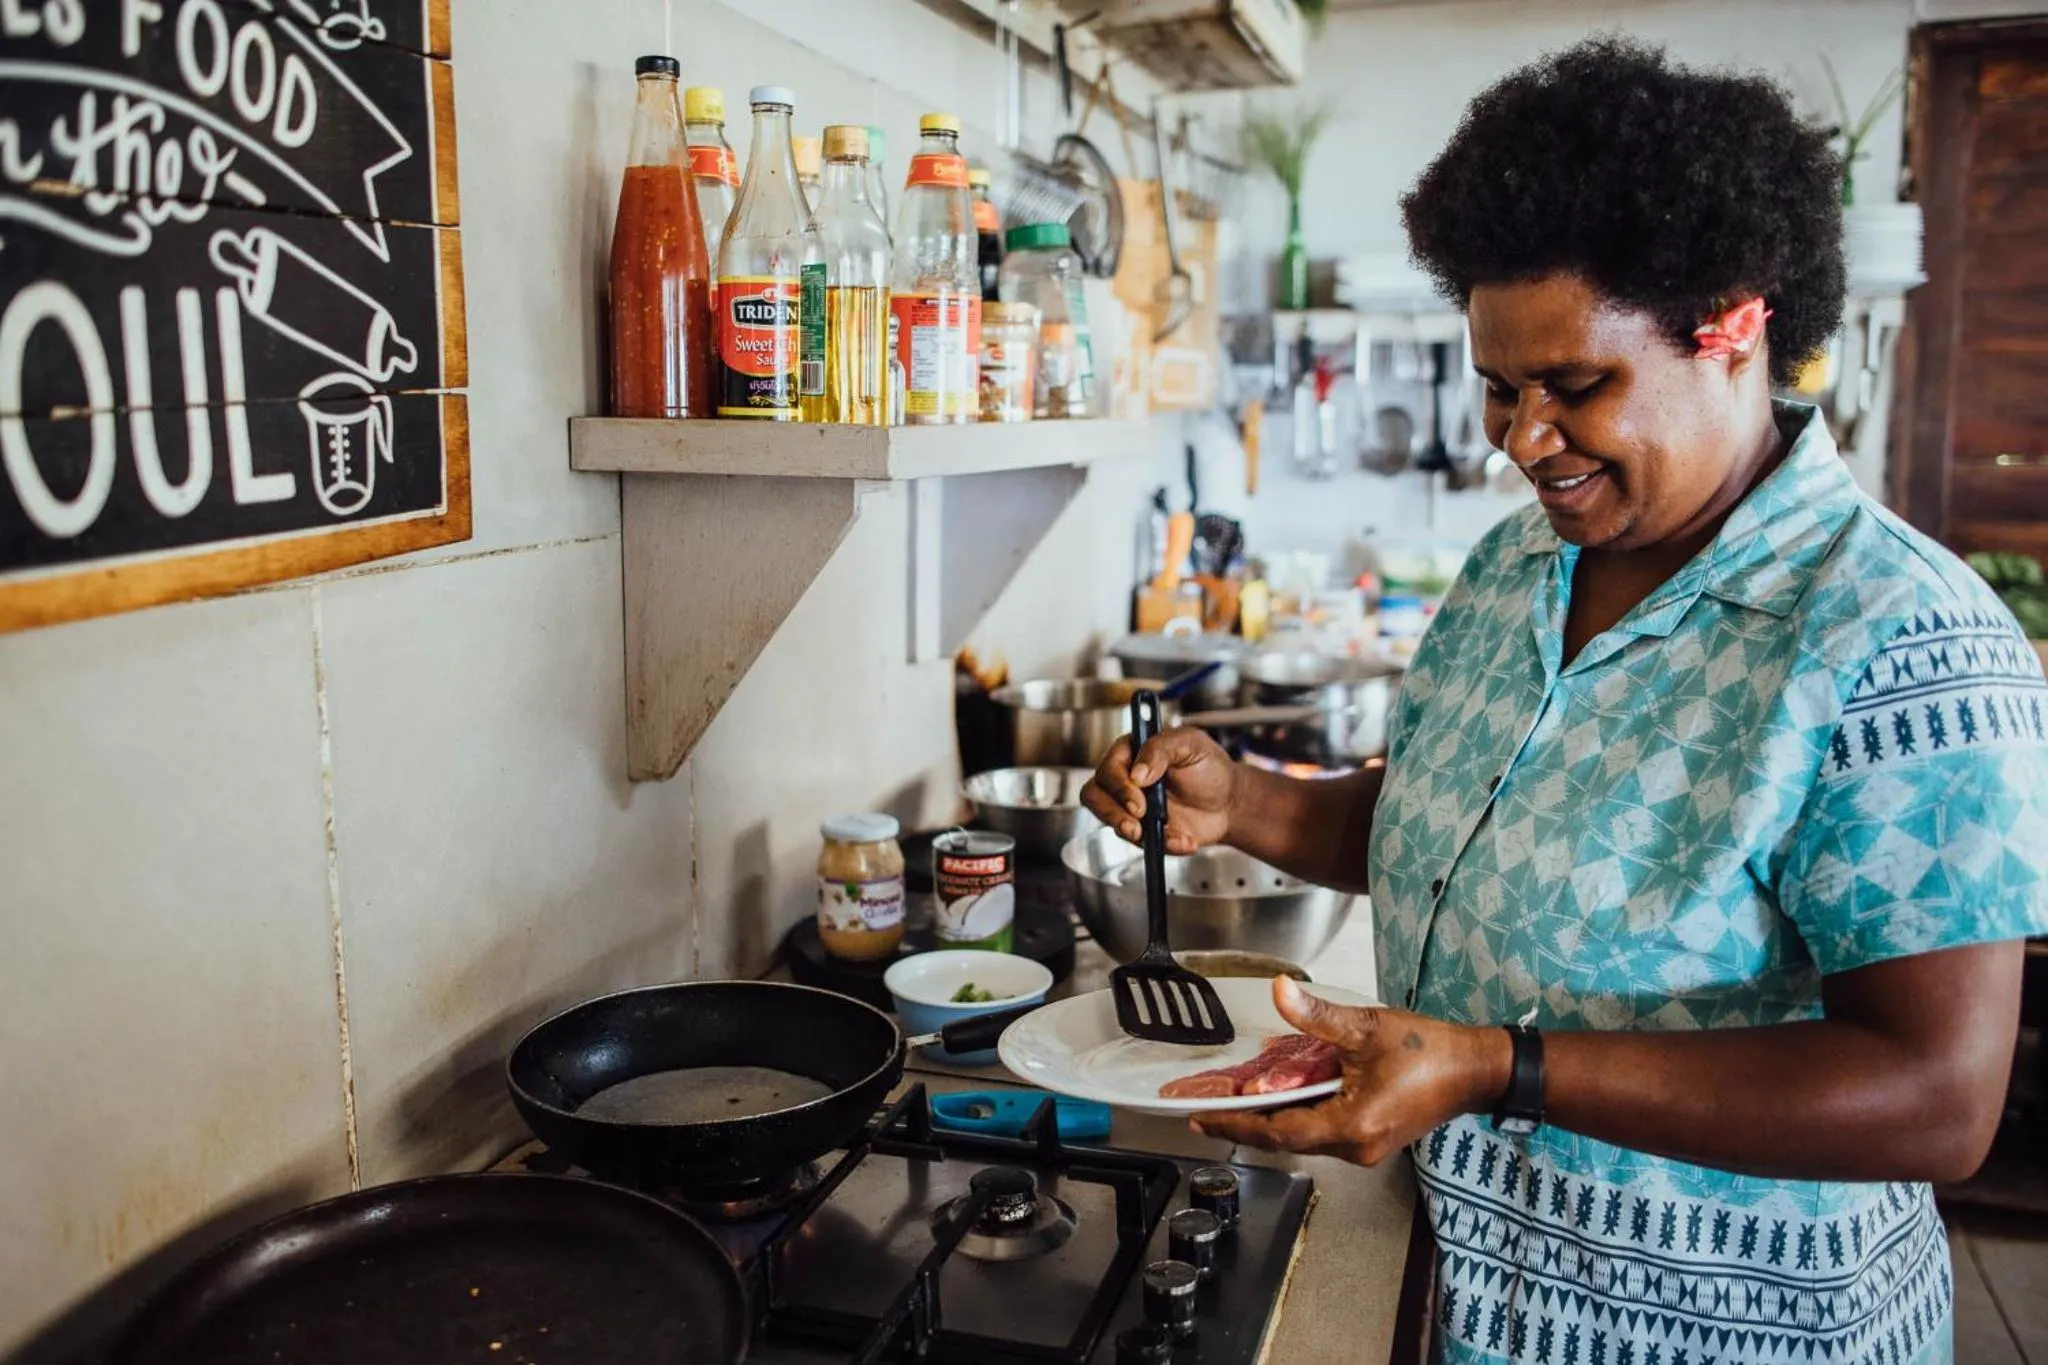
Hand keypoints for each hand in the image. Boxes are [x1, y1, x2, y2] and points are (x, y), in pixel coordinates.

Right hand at [1079, 725, 1237, 854]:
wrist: (1229, 803)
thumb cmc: (1209, 767)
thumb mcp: (1191, 744)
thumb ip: (1161, 748)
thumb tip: (1137, 772)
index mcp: (1132, 751)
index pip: (1108, 766)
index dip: (1119, 783)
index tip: (1139, 791)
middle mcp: (1125, 779)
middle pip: (1095, 794)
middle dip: (1113, 811)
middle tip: (1137, 820)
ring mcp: (1130, 807)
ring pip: (1106, 819)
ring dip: (1126, 830)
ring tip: (1149, 834)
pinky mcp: (1142, 831)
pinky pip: (1137, 843)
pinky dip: (1160, 844)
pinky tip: (1181, 838)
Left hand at [1192, 977, 1510, 1166]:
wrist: (1474, 1070)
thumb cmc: (1429, 1051)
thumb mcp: (1368, 1026)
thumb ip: (1318, 1015)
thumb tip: (1278, 991)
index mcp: (1351, 1126)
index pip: (1277, 1131)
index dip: (1236, 1124)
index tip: (1203, 1118)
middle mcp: (1354, 1147)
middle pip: (1285, 1137)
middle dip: (1245, 1120)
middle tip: (1208, 1105)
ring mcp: (1363, 1147)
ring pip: (1302, 1135)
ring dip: (1270, 1116)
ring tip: (1235, 1097)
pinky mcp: (1369, 1139)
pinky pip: (1321, 1130)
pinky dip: (1297, 1113)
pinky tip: (1280, 1093)